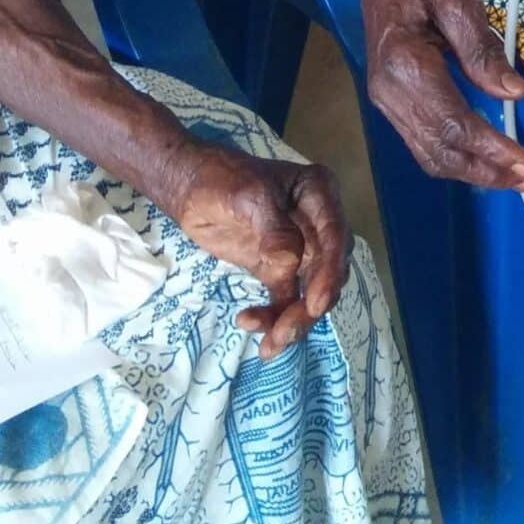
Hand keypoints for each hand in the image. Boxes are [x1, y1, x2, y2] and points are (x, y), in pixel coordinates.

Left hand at [163, 140, 349, 356]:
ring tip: (269, 344)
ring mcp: (300, 249)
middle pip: (329, 271)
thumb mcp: (248, 196)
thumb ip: (273, 229)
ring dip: (293, 321)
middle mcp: (318, 224)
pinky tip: (250, 324)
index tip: (314, 304)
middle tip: (284, 332)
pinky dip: (273, 318)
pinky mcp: (278, 269)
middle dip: (311, 306)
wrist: (188, 187)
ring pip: (310, 292)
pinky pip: (285, 299)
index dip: (329, 273)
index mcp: (319, 194)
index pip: (335, 236)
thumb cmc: (220, 178)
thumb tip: (291, 266)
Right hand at [358, 0, 523, 190]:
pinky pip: (422, 141)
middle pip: (439, 149)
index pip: (453, 123)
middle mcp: (388, 92)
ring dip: (471, 171)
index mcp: (405, 65)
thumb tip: (513, 93)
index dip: (490, 149)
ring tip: (510, 177)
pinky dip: (453, 157)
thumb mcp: (459, 2)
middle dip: (485, 171)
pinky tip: (482, 159)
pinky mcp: (389, 101)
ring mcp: (384, 100)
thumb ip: (483, 52)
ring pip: (428, 153)